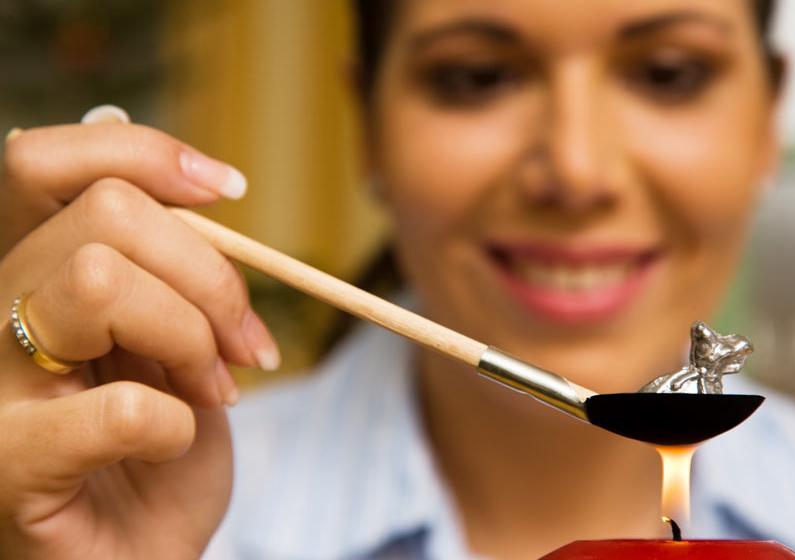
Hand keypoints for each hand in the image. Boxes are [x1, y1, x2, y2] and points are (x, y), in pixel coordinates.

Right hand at [0, 107, 279, 558]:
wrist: (134, 552)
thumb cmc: (158, 448)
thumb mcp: (175, 338)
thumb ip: (170, 267)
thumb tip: (200, 186)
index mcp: (32, 275)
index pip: (41, 161)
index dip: (142, 153)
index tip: (229, 190)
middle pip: (105, 214)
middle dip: (208, 277)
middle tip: (241, 345)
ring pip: (101, 281)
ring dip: (192, 339)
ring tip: (216, 390)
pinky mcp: (8, 463)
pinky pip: (116, 406)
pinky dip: (174, 423)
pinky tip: (172, 441)